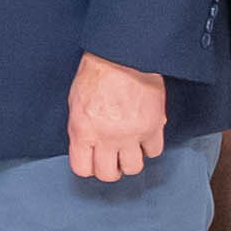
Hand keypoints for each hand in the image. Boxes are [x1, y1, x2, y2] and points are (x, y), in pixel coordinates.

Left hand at [63, 55, 166, 182]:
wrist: (122, 55)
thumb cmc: (96, 73)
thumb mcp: (76, 103)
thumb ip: (81, 129)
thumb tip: (88, 147)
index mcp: (82, 130)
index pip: (83, 169)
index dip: (89, 167)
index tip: (93, 161)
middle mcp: (106, 137)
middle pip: (108, 174)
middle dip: (110, 168)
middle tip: (113, 158)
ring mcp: (131, 134)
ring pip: (134, 168)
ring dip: (131, 160)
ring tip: (130, 148)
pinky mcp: (152, 127)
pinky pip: (154, 151)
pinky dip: (150, 147)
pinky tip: (145, 137)